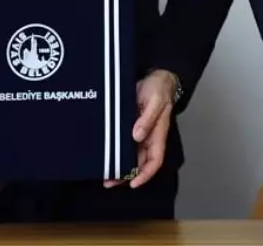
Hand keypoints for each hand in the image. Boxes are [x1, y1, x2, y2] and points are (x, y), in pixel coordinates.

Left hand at [105, 70, 176, 188]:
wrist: (154, 78)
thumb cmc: (159, 89)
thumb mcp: (155, 102)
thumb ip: (147, 119)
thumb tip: (137, 136)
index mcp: (158, 135)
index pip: (155, 161)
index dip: (145, 174)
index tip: (133, 183)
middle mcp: (148, 138)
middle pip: (139, 164)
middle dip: (125, 176)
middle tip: (108, 182)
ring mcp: (138, 134)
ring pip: (129, 156)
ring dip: (118, 167)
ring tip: (103, 175)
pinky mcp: (129, 127)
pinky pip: (123, 144)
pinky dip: (114, 152)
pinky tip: (104, 156)